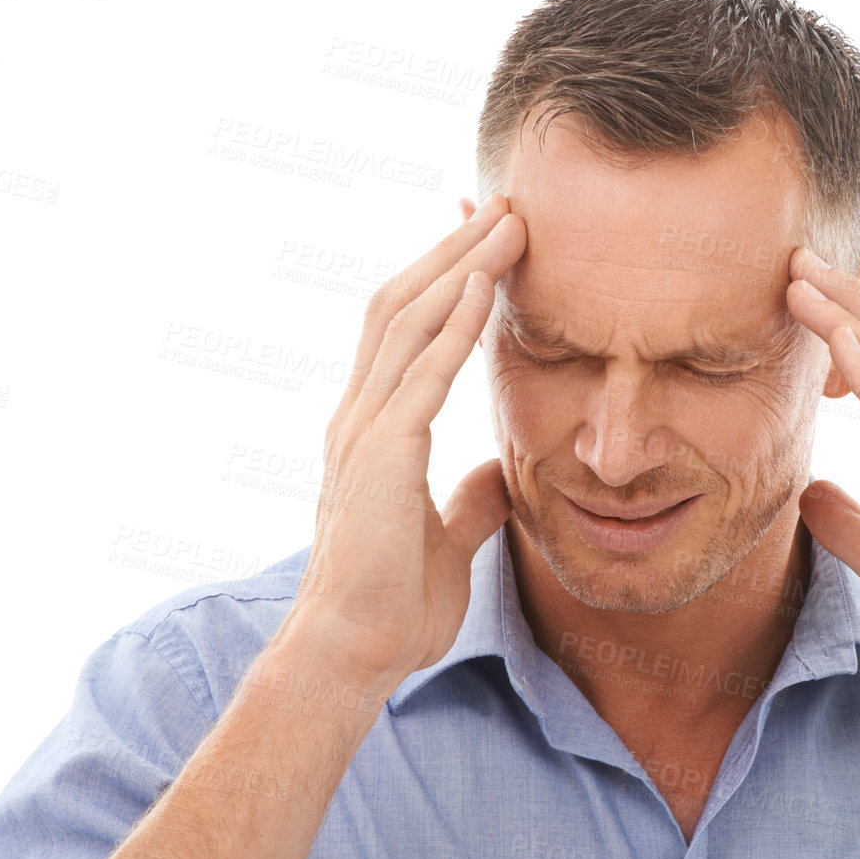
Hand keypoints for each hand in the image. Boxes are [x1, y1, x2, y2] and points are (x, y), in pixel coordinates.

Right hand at [276, 194, 526, 691]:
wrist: (352, 655)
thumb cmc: (392, 607)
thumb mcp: (446, 541)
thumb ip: (467, 501)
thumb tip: (496, 476)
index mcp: (373, 430)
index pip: (404, 329)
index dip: (441, 277)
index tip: (483, 236)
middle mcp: (359, 416)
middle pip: (402, 304)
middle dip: (453, 249)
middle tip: (503, 204)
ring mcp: (363, 431)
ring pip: (408, 321)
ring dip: (460, 266)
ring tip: (507, 222)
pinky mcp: (379, 456)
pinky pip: (422, 374)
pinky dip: (453, 324)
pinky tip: (486, 286)